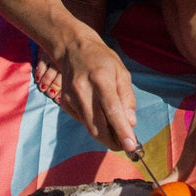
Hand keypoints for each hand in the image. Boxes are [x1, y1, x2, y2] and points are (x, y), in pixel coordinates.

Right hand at [52, 29, 138, 153]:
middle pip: (97, 126)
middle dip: (113, 141)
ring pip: (89, 127)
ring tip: (118, 136)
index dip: (122, 130)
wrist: (73, 48)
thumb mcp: (121, 72)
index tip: (131, 146)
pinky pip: (82, 121)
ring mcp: (70, 98)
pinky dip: (94, 124)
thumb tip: (131, 123)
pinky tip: (101, 117)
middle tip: (126, 146)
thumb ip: (127, 97)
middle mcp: (82, 90)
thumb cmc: (102, 59)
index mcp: (100, 79)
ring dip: (105, 137)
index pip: (112, 110)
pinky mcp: (64, 103)